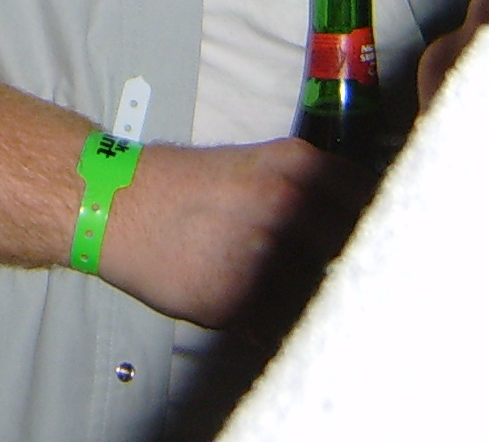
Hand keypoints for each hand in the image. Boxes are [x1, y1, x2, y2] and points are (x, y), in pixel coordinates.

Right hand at [96, 136, 370, 328]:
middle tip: (328, 270)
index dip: (373, 222)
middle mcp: (288, 207)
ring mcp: (265, 255)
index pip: (367, 200)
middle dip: (342, 265)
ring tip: (274, 286)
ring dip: (306, 299)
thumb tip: (349, 221)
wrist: (115, 202)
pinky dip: (269, 322)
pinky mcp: (238, 299)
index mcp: (297, 167)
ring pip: (315, 294)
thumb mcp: (255, 164)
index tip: (373, 236)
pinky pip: (276, 324)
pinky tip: (249, 300)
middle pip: (348, 253)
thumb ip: (307, 189)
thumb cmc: (179, 184)